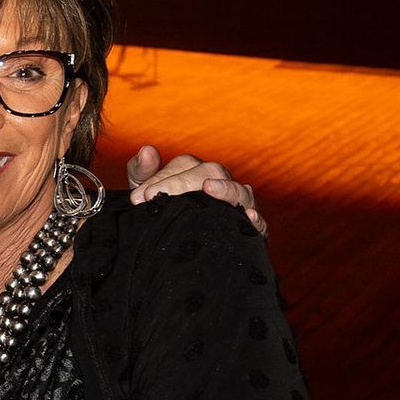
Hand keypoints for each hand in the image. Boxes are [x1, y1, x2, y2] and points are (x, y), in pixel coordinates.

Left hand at [125, 144, 267, 237]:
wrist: (170, 248)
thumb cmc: (159, 212)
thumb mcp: (145, 194)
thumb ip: (141, 172)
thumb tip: (148, 150)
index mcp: (195, 171)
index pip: (184, 165)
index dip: (162, 178)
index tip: (141, 196)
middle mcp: (219, 183)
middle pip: (211, 172)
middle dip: (182, 183)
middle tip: (155, 198)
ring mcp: (236, 204)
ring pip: (239, 191)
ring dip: (225, 189)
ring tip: (208, 189)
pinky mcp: (248, 230)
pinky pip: (259, 223)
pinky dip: (256, 219)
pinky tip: (248, 216)